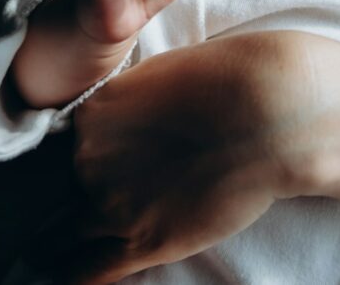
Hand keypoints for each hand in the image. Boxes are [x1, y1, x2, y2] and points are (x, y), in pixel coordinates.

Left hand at [33, 32, 314, 283]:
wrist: (272, 112)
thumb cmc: (232, 83)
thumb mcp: (164, 75)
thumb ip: (135, 106)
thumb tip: (134, 123)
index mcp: (93, 115)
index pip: (75, 146)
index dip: (96, 157)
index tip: (113, 164)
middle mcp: (91, 160)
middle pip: (75, 185)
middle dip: (97, 190)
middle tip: (130, 189)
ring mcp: (115, 204)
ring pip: (72, 233)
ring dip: (72, 241)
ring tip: (68, 247)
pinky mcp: (145, 241)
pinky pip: (90, 272)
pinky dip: (79, 275)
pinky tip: (69, 277)